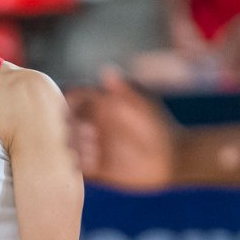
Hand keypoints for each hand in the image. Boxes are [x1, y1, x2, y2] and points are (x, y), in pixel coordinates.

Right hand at [69, 68, 176, 191]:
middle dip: (71, 128)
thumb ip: (126, 90)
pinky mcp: (97, 169)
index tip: (73, 108)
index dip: (67, 101)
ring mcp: (94, 147)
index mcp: (100, 106)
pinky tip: (96, 164)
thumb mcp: (144, 104)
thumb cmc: (160, 126)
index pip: (73, 98)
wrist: (173, 157)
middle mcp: (93, 125)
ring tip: (94, 152)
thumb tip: (106, 70)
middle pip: (66, 123)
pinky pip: (78, 167)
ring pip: (69, 145)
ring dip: (76, 147)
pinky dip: (80, 166)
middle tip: (89, 134)